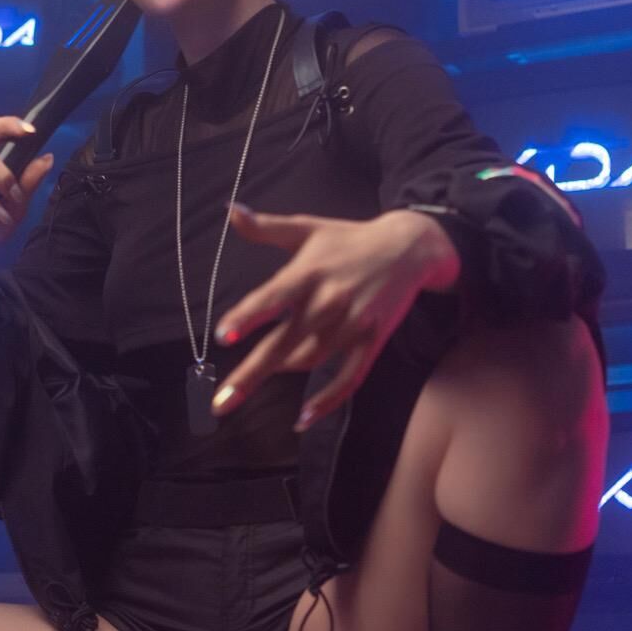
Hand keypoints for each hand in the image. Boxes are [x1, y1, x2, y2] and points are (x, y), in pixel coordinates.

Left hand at [210, 205, 459, 431]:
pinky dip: (328, 400)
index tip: (223, 336)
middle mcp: (329, 300)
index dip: (248, 316)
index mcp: (308, 272)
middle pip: (285, 343)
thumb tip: (229, 212)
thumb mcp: (308, 228)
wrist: (410, 247)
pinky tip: (302, 418)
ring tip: (247, 385)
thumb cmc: (349, 239)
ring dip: (280, 375)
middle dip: (251, 374)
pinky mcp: (373, 341)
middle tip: (221, 403)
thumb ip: (266, 227)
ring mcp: (353, 324)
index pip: (273, 296)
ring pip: (309, 360)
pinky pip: (349, 378)